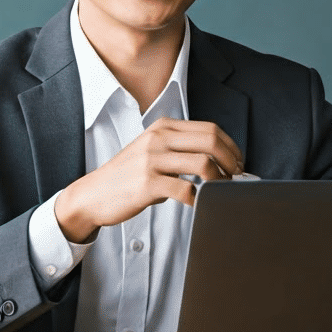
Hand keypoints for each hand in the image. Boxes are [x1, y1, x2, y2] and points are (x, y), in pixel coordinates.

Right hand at [54, 118, 241, 242]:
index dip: (231, 147)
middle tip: (237, 178)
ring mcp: (152, 160)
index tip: (238, 163)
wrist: (93, 194)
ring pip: (203, 163)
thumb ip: (179, 151)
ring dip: (220, 180)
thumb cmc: (127, 177)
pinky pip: (186, 189)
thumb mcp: (151, 151)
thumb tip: (218, 163)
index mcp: (162, 127)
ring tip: (221, 191)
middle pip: (211, 141)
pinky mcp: (147, 183)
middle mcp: (158, 138)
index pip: (209, 129)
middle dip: (232, 161)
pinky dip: (200, 198)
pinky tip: (199, 203)